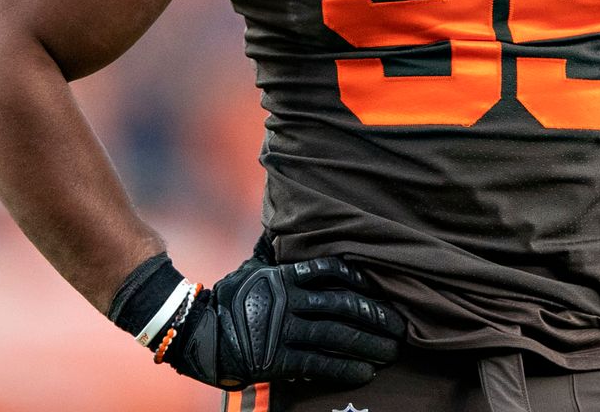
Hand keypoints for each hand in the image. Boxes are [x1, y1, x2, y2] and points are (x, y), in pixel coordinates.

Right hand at [164, 256, 406, 389]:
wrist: (200, 336)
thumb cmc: (229, 301)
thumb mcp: (252, 269)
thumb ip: (276, 256)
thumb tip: (285, 228)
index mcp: (283, 276)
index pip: (328, 271)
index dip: (357, 278)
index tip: (377, 289)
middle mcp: (287, 301)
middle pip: (342, 306)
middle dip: (375, 317)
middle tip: (399, 327)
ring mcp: (282, 330)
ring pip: (336, 336)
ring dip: (368, 344)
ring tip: (390, 352)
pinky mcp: (277, 359)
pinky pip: (319, 363)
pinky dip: (345, 368)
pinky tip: (365, 372)